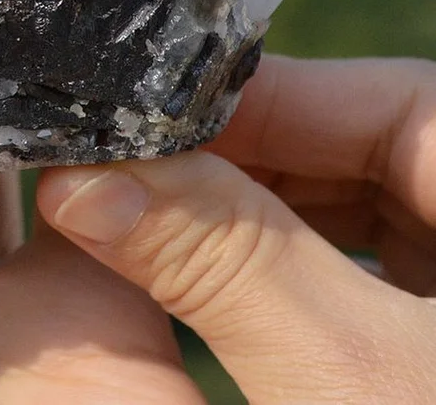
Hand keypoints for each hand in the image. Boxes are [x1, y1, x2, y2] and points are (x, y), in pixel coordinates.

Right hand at [39, 54, 435, 403]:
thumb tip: (85, 176)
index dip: (254, 99)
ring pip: (354, 204)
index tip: (140, 121)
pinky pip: (363, 263)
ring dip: (249, 215)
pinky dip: (284, 265)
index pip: (388, 96)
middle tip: (126, 178)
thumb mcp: (353, 386)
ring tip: (152, 224)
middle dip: (237, 161)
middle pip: (362, 144)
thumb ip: (221, 260)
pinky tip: (216, 281)